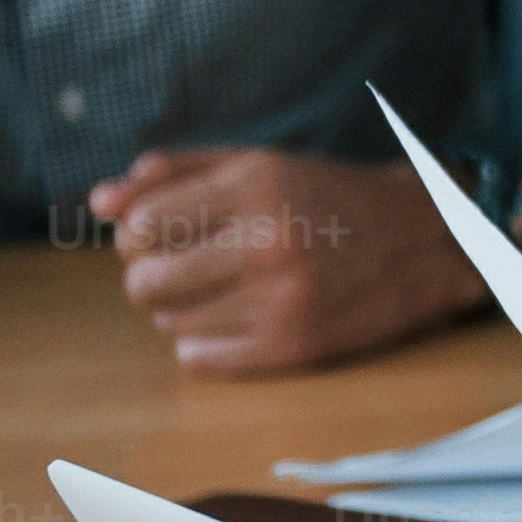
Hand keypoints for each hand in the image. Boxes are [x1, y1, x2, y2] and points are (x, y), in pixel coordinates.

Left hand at [89, 146, 471, 372]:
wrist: (423, 240)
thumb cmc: (327, 196)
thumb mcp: (256, 164)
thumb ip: (175, 173)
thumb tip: (98, 202)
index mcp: (256, 186)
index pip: (140, 224)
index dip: (136, 232)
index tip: (158, 232)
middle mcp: (267, 243)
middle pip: (144, 280)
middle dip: (149, 274)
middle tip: (180, 265)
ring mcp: (281, 301)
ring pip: (169, 321)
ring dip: (178, 306)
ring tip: (219, 287)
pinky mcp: (293, 348)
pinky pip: (199, 357)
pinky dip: (202, 340)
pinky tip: (235, 315)